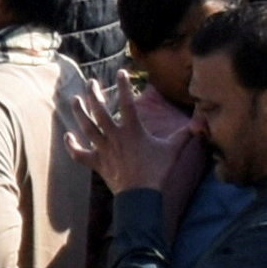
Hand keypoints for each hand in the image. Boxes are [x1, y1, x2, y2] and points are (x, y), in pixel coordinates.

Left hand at [68, 68, 187, 196]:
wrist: (141, 195)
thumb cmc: (158, 172)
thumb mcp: (173, 150)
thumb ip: (185, 135)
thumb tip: (201, 122)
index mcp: (132, 131)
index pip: (127, 103)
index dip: (124, 86)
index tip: (121, 72)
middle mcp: (114, 137)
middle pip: (99, 111)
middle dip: (93, 94)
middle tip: (90, 82)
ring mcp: (103, 149)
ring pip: (86, 127)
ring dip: (79, 112)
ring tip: (74, 99)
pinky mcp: (96, 163)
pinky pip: (79, 154)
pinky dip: (72, 146)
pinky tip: (67, 136)